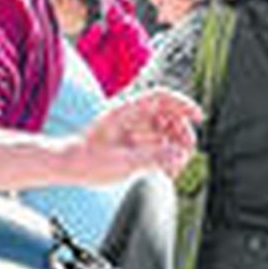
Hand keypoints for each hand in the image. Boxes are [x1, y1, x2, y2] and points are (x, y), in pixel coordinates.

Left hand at [77, 89, 202, 182]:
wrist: (68, 167)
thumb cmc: (87, 162)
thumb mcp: (123, 162)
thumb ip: (153, 157)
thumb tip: (179, 154)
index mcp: (126, 112)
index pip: (162, 97)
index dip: (184, 104)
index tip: (199, 118)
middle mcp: (132, 117)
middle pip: (170, 115)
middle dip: (183, 134)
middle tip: (185, 155)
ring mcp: (134, 129)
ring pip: (166, 131)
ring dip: (176, 148)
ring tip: (174, 169)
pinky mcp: (134, 142)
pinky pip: (158, 144)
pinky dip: (166, 156)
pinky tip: (166, 171)